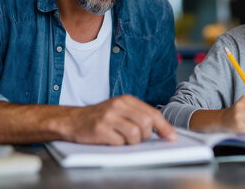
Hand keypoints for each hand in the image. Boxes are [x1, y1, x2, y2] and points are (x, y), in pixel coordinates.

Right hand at [61, 95, 175, 144]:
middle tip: (137, 138)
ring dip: (132, 142)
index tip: (171, 137)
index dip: (164, 126)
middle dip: (146, 135)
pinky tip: (112, 140)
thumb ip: (139, 116)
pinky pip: (120, 142)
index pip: (152, 113)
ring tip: (122, 139)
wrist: (73, 120)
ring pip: (135, 134)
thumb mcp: (120, 110)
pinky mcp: (100, 129)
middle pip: (147, 123)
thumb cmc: (100, 117)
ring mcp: (109, 117)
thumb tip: (162, 130)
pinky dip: (119, 145)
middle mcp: (118, 105)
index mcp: (126, 100)